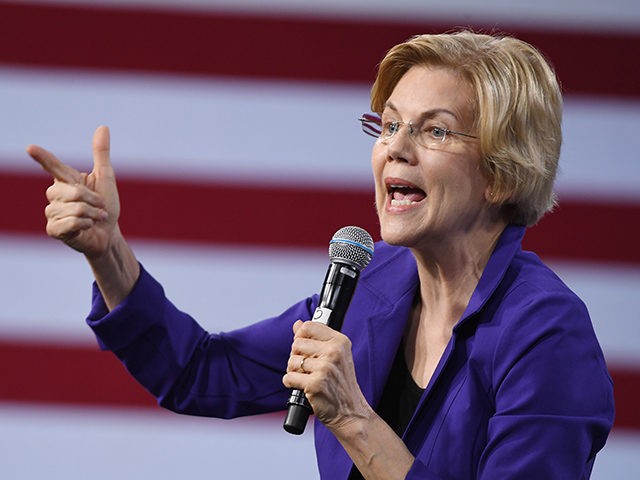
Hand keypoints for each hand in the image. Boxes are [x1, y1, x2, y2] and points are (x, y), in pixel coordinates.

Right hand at [26, 126, 119, 258]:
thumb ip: (101, 154)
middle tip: (100, 207)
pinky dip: (85, 224)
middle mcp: (55, 194)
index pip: (53, 166)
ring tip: (95, 218)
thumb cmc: (105, 206)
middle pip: (73, 191)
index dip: (42, 157)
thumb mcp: (105, 178)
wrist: (108, 234)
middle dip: (93, 200)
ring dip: (92, 214)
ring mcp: (52, 212)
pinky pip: (70, 223)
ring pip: (74, 208)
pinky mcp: (53, 229)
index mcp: (66, 180)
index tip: (30, 148)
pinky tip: (86, 227)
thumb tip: (103, 127)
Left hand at [283, 320, 371, 429]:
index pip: (308, 327)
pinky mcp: (315, 384)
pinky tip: (302, 387)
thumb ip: (315, 338)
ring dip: (294, 372)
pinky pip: (289, 378)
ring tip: (307, 378)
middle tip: (308, 368)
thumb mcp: (334, 356)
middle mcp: (334, 352)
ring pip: (291, 361)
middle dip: (297, 357)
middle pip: (296, 344)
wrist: (351, 412)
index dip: (301, 337)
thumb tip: (297, 324)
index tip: (306, 348)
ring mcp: (325, 368)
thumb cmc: (341, 384)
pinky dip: (291, 383)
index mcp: (339, 341)